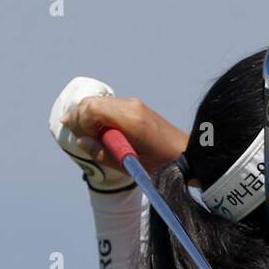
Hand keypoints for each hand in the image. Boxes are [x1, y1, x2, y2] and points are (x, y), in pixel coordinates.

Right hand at [48, 76, 189, 188]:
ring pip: (99, 104)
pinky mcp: (136, 109)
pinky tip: (103, 135)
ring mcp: (134, 105)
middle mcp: (130, 105)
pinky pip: (109, 108)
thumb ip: (103, 153)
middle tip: (84, 140)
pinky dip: (100, 118)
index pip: (91, 108)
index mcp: (129, 118)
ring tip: (94, 140)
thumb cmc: (163, 165)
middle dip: (81, 119)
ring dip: (90, 119)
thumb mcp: (130, 165)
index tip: (82, 140)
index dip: (80, 122)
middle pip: (92, 103)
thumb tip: (82, 141)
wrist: (189, 156)